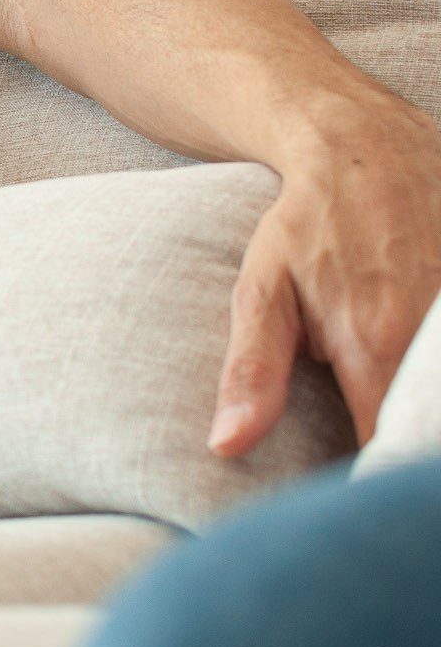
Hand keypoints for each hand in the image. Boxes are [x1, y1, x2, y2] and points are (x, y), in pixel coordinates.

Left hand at [211, 101, 440, 455]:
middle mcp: (435, 333)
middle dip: (411, 454)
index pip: (385, 447)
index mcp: (376, 344)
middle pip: (432, 426)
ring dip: (430, 410)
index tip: (349, 501)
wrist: (363, 146)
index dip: (370, 478)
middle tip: (382, 475)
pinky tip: (426, 383)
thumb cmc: (304, 223)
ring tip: (404, 437)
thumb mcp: (262, 291)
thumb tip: (227, 447)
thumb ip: (251, 372)